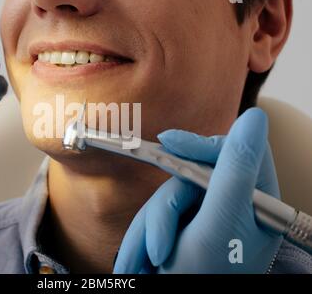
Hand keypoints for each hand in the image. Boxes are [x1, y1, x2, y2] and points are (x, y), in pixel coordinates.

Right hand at [113, 108, 282, 273]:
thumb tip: (253, 117)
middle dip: (164, 215)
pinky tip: (140, 263)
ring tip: (144, 265)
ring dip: (148, 232)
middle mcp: (231, 204)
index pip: (233, 152)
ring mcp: (205, 215)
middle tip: (157, 248)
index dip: (200, 144)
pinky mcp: (182, 225)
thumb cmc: (209, 277)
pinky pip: (155, 216)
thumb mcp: (220, 224)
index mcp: (254, 200)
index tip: (168, 141)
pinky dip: (142, 237)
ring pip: (166, 199)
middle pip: (189, 179)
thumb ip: (234, 170)